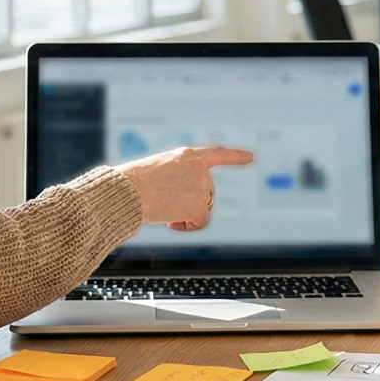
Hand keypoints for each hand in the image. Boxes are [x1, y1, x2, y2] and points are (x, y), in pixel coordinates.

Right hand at [117, 146, 254, 230]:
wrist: (128, 191)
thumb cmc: (133, 184)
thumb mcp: (157, 171)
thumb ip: (177, 178)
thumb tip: (185, 203)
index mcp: (186, 155)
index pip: (216, 154)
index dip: (235, 156)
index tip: (251, 157)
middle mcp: (199, 168)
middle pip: (206, 193)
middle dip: (189, 203)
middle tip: (164, 202)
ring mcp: (202, 186)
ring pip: (201, 209)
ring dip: (184, 214)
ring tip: (162, 207)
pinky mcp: (201, 205)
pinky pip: (199, 223)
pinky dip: (185, 226)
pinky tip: (169, 219)